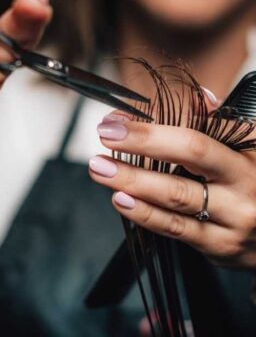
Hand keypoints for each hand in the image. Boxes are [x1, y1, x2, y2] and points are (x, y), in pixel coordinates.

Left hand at [89, 112, 255, 268]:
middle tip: (104, 139)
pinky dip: (144, 213)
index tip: (117, 123)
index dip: (151, 131)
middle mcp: (244, 188)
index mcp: (249, 157)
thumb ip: (222, 124)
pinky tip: (121, 200)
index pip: (194, 139)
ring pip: (174, 199)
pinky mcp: (218, 247)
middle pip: (184, 164)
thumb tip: (199, 96)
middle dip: (138, 148)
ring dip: (131, 182)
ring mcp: (232, 220)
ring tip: (101, 169)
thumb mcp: (252, 148)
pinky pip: (174, 228)